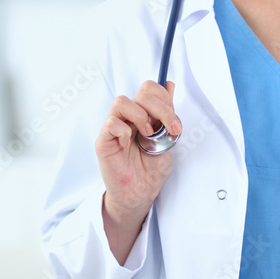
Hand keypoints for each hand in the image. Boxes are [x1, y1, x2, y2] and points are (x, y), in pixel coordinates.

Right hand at [95, 80, 180, 221]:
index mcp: (144, 114)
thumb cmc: (151, 169)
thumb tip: (170, 85)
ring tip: (147, 134)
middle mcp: (129, 117)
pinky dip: (124, 131)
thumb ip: (167, 114)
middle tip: (168, 129)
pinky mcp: (104, 140)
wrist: (141, 193)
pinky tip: (129, 145)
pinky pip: (111, 123)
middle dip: (160, 109)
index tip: (175, 123)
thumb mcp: (167, 140)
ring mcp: (115, 127)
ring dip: (140, 116)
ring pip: (122, 101)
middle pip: (141, 93)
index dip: (165, 99)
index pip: (150, 90)